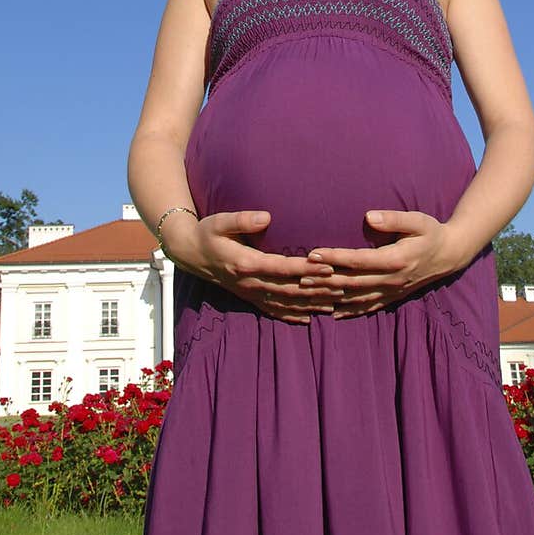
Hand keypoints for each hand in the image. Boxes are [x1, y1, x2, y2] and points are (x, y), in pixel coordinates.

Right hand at [163, 210, 343, 323]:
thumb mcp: (220, 220)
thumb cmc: (208, 232)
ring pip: (284, 303)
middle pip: (289, 289)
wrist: (190, 254)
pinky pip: (272, 310)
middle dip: (317, 290)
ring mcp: (250, 293)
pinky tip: (308, 318)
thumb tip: (267, 216)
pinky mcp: (249, 297)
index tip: (329, 267)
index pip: (283, 268)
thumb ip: (243, 219)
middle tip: (343, 288)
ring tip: (334, 304)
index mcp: (246, 263)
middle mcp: (250, 283)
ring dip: (310, 304)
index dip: (307, 269)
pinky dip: (291, 315)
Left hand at [303, 211, 462, 317]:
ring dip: (331, 295)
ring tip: (308, 292)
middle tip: (299, 276)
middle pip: (352, 282)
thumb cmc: (431, 232)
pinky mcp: (392, 297)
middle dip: (324, 279)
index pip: (358, 260)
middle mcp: (391, 279)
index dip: (334, 258)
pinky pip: (368, 307)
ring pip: (356, 297)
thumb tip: (369, 216)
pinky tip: (332, 313)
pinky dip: (349, 310)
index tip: (313, 253)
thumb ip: (393, 219)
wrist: (450, 254)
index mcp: (396, 259)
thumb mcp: (417, 220)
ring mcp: (392, 291)